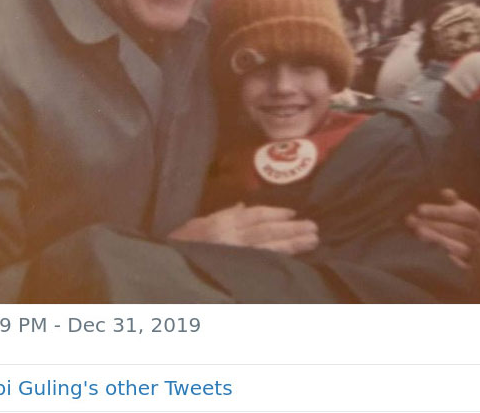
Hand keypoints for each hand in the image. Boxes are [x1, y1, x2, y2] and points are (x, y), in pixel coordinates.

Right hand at [168, 202, 318, 254]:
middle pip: (267, 231)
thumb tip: (242, 207)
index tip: (293, 213)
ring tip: (311, 241)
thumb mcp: (197, 225)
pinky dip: (278, 261)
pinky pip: (260, 265)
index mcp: (221, 222)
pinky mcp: (234, 272)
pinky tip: (293, 260)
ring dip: (292, 244)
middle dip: (291, 229)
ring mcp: (232, 255)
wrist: (165, 269)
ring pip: (269, 248)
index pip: (254, 215)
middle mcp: (229, 237)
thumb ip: (222, 215)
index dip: (276, 213)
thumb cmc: (178, 245)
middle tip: (314, 228)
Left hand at [405, 188, 479, 267]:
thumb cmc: (456, 222)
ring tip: (419, 233)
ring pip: (459, 248)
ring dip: (438, 239)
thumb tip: (446, 193)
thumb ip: (451, 200)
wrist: (467, 247)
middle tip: (412, 221)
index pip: (460, 213)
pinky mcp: (468, 267)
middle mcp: (478, 237)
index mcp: (477, 219)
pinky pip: (459, 265)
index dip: (440, 211)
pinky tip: (429, 250)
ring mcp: (474, 253)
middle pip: (458, 230)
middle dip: (434, 225)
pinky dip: (445, 257)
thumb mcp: (455, 208)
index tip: (419, 209)